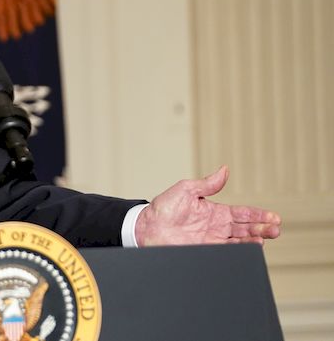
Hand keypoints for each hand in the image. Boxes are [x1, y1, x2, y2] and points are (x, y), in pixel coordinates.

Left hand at [134, 165, 281, 246]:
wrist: (146, 227)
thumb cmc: (164, 207)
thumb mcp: (186, 189)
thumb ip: (208, 183)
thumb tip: (225, 169)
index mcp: (215, 211)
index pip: (243, 213)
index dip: (259, 215)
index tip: (274, 217)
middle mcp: (217, 227)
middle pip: (246, 228)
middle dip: (263, 228)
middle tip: (276, 229)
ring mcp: (212, 240)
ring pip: (240, 242)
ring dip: (254, 240)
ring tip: (266, 237)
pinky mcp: (205, 251)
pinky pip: (227, 252)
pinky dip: (240, 252)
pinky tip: (249, 249)